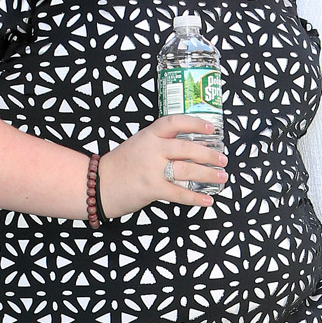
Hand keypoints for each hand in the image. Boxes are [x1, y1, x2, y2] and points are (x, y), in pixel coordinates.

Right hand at [97, 115, 227, 214]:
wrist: (98, 184)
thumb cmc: (122, 165)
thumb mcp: (141, 144)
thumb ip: (164, 144)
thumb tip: (196, 147)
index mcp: (150, 134)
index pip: (175, 122)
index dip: (196, 124)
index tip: (212, 129)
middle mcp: (152, 148)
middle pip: (187, 148)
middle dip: (209, 155)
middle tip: (223, 160)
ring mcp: (152, 169)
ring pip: (187, 169)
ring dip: (208, 175)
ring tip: (221, 178)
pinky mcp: (151, 188)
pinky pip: (179, 193)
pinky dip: (195, 198)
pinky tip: (207, 200)